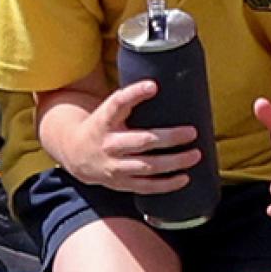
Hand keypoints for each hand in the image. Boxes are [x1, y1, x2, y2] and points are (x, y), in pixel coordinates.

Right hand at [62, 78, 199, 192]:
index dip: (134, 93)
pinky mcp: (121, 183)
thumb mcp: (109, 110)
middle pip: (142, 141)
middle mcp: (109, 144)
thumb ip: (130, 100)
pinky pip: (146, 186)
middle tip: (192, 132)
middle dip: (169, 138)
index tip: (153, 86)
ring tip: (195, 155)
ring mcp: (114, 166)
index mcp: (105, 120)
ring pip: (147, 166)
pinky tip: (185, 178)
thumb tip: (162, 85)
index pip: (117, 103)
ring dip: (174, 162)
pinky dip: (167, 184)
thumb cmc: (102, 126)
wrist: (75, 154)